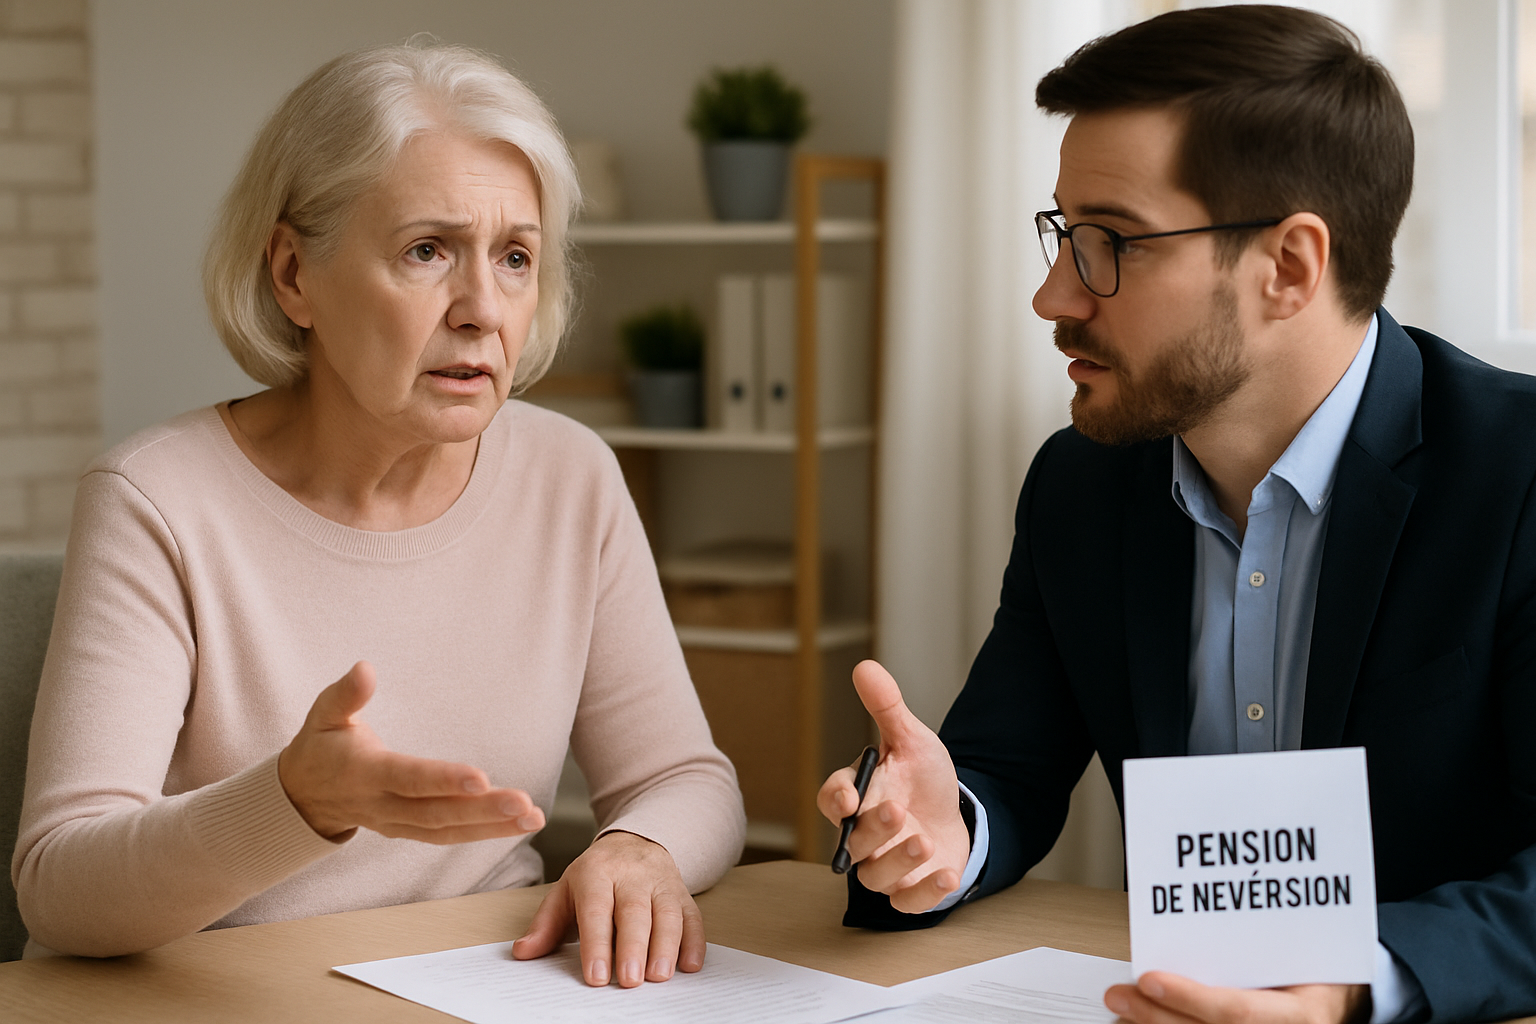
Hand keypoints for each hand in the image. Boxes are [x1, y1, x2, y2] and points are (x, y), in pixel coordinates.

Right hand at [277, 661, 544, 841]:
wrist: (300, 797)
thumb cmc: (319, 746)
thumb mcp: (323, 715)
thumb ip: (345, 695)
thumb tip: (365, 668)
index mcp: (366, 774)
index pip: (410, 778)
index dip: (444, 780)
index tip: (481, 777)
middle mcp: (384, 805)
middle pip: (438, 812)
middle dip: (483, 810)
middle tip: (524, 804)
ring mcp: (397, 824)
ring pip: (448, 830)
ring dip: (492, 827)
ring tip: (532, 818)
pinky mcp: (409, 831)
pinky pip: (448, 836)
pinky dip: (484, 834)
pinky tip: (517, 825)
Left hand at [512, 831, 703, 987]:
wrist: (634, 840)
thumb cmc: (596, 875)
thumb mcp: (566, 891)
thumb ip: (546, 924)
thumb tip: (523, 952)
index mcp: (596, 873)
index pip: (597, 909)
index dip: (597, 943)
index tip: (596, 976)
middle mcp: (631, 874)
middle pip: (635, 911)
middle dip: (634, 946)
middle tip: (631, 980)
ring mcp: (661, 882)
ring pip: (667, 913)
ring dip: (666, 946)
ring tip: (659, 976)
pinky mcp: (682, 891)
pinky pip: (692, 914)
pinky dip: (695, 941)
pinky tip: (690, 964)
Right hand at [815, 659, 970, 912]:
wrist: (956, 815)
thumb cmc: (922, 779)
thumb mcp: (911, 740)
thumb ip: (887, 708)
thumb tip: (865, 666)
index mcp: (856, 797)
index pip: (832, 800)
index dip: (836, 798)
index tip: (849, 795)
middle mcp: (863, 836)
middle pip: (853, 842)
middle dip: (872, 828)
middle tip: (896, 810)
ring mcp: (885, 867)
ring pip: (874, 877)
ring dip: (897, 862)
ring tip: (924, 840)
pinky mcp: (909, 892)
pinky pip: (907, 904)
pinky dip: (924, 893)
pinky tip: (946, 874)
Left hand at [1106, 972, 1368, 1023]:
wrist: (1341, 998)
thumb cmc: (1316, 967)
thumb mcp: (1293, 951)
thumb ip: (1245, 948)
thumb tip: (1183, 926)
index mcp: (1301, 1014)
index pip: (1235, 1012)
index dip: (1190, 998)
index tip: (1149, 980)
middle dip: (1156, 1017)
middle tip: (1119, 997)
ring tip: (1123, 1014)